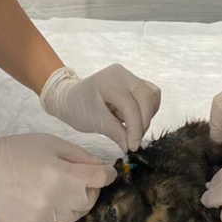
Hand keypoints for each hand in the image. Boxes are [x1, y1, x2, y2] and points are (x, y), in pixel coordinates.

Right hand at [0, 134, 114, 221]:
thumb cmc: (17, 151)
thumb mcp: (51, 143)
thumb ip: (81, 156)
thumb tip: (102, 168)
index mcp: (64, 176)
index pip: (101, 179)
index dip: (107, 173)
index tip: (106, 172)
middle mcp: (57, 201)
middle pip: (90, 200)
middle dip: (88, 188)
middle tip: (74, 177)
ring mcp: (44, 219)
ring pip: (72, 215)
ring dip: (71, 202)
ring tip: (53, 187)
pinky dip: (51, 212)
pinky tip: (35, 198)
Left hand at [40, 63, 161, 150]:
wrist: (69, 98)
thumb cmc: (77, 107)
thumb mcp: (95, 122)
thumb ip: (116, 133)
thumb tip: (132, 147)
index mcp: (110, 80)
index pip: (131, 106)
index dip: (135, 129)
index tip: (133, 147)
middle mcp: (123, 74)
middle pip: (147, 96)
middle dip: (143, 122)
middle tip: (134, 140)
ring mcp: (130, 77)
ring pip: (152, 95)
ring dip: (147, 116)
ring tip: (132, 129)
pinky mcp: (134, 84)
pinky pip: (150, 96)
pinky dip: (146, 111)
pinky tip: (133, 120)